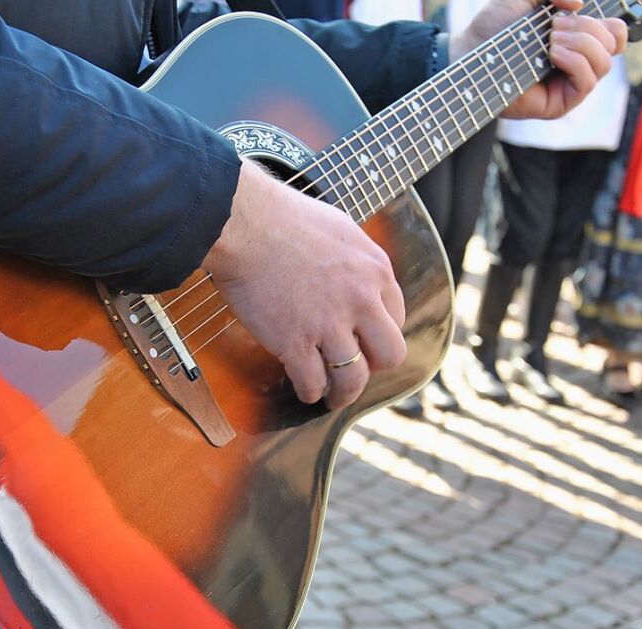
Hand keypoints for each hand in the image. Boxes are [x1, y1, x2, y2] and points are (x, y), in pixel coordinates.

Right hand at [202, 159, 406, 409]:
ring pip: (354, 379)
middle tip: (355, 370)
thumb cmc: (281, 218)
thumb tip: (353, 279)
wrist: (244, 224)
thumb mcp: (339, 230)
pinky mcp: (295, 342)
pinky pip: (313, 382)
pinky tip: (305, 391)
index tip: (363, 342)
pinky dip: (310, 392)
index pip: (397, 318)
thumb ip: (354, 261)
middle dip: (374, 368)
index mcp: (376, 271)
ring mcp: (329, 324)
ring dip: (344, 394)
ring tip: (333, 397)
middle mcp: (361, 301)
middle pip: (390, 355)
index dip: (378, 335)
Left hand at [450, 0, 626, 119]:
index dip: (606, 21)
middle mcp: (576, 63)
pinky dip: (576, 63)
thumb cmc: (494, 28)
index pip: (614, 34)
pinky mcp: (558, 103)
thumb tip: (578, 4)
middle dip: (587, 28)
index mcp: (576, 40)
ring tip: (550, 41)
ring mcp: (568, 84)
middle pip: (612, 44)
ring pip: (604, 63)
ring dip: (581, 44)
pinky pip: (587, 83)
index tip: (571, 15)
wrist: (468, 52)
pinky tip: (553, 54)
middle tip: (554, 27)